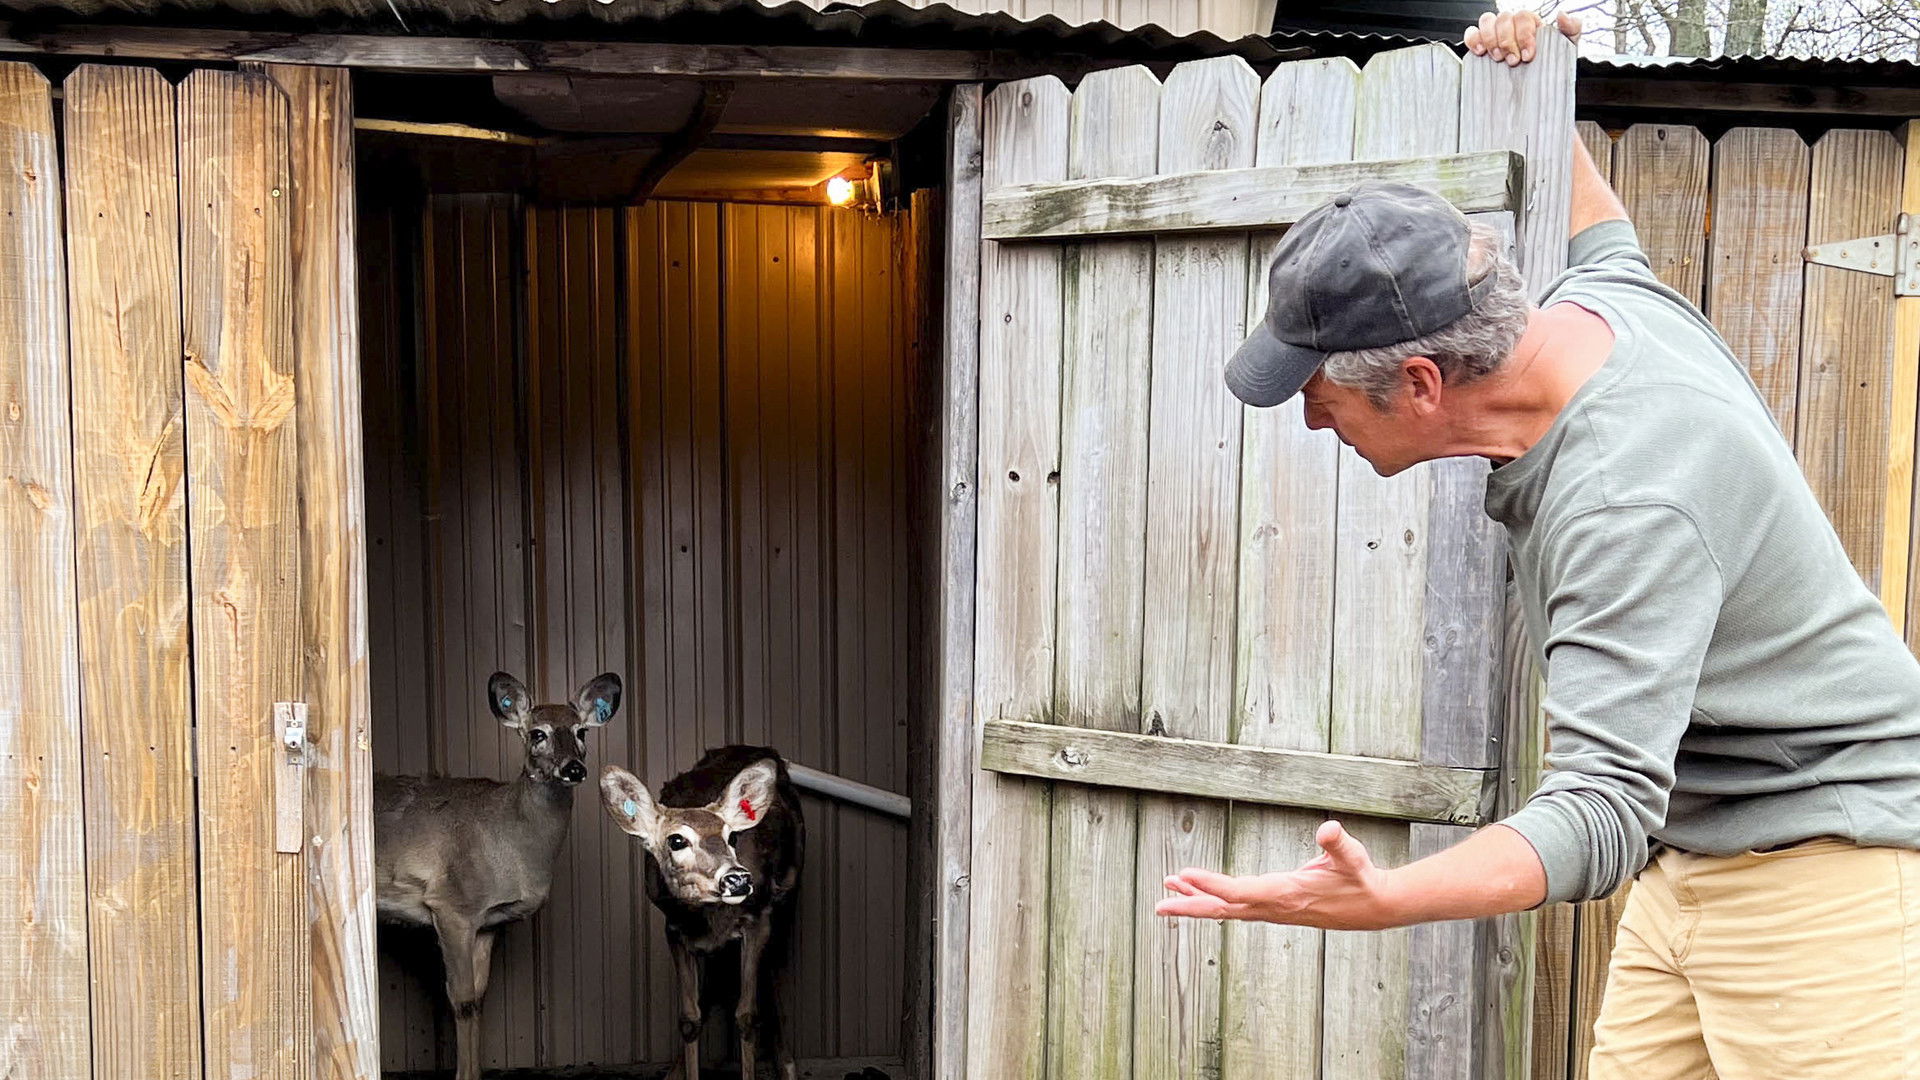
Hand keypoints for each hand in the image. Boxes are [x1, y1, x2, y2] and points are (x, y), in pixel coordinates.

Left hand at [1154, 820, 1404, 930]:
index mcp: (1286, 894)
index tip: (1185, 877)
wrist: (1374, 907)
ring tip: (1169, 892)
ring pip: (1227, 910)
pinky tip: (1200, 894)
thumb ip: (1338, 843)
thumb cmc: (1360, 877)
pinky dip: (1216, 900)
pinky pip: (1238, 907)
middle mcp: (1274, 907)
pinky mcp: (1275, 909)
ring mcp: (1273, 911)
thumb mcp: (1353, 856)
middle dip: (1191, 906)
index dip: (1211, 885)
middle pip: (1224, 909)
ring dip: (1197, 902)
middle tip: (1159, 904)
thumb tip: (1329, 828)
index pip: (1240, 893)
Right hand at [1464, 8, 1581, 64]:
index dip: (1524, 35)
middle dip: (1507, 41)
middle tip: (1513, 61)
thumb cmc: (1551, 65)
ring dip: (1491, 40)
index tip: (1527, 55)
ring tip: (1498, 58)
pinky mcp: (1481, 45)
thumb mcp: (1567, 46)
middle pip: (1504, 18)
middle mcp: (1512, 26)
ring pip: (1487, 21)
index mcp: (1531, 23)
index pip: (1523, 17)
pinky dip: (1473, 39)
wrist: (1538, 88)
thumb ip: (1571, 28)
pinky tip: (1480, 52)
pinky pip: (1472, 33)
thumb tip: (1562, 15)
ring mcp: (1495, 34)